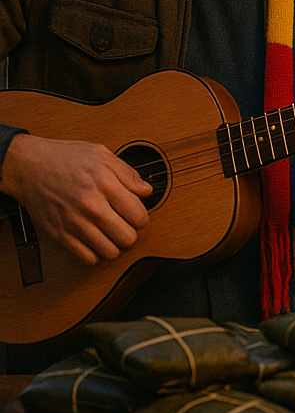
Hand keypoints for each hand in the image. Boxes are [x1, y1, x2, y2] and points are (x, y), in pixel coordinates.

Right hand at [0, 134, 150, 264]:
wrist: (29, 167)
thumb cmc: (66, 158)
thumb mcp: (103, 154)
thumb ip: (129, 173)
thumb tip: (146, 191)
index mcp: (105, 184)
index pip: (139, 215)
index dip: (142, 217)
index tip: (136, 214)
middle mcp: (91, 206)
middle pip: (127, 237)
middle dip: (131, 232)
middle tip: (125, 225)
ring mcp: (74, 223)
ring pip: (110, 252)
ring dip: (115, 245)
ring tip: (111, 234)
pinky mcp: (60, 235)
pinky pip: (87, 258)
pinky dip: (96, 254)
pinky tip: (96, 241)